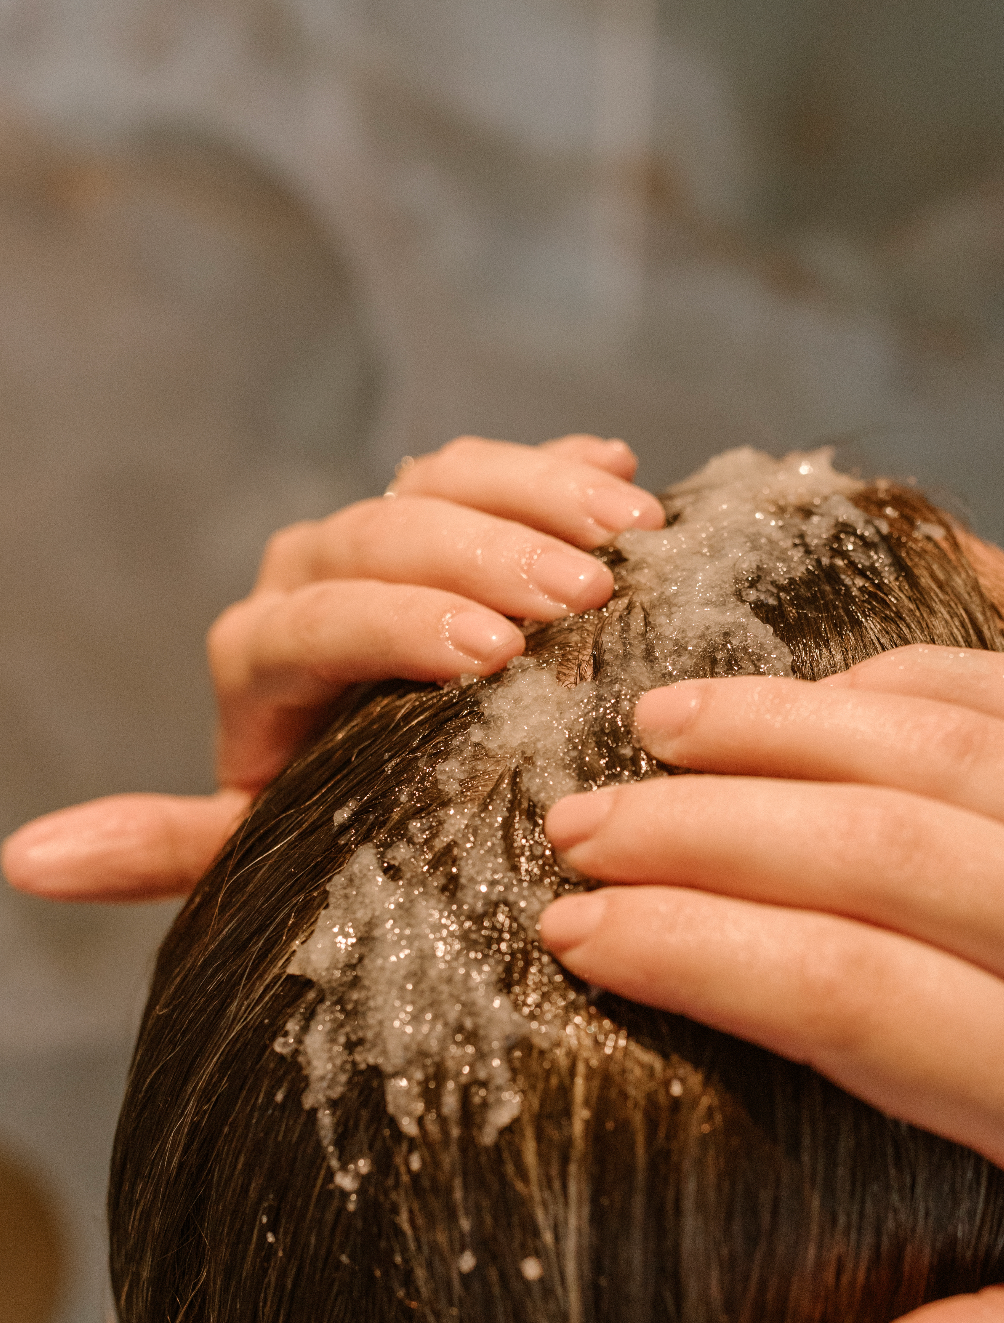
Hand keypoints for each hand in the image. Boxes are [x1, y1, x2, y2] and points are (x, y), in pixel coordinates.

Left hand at [2, 435, 663, 901]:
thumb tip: (22, 861)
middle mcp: (310, 575)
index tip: (494, 657)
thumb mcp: (255, 848)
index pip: (317, 620)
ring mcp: (384, 530)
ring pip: (440, 476)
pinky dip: (562, 463)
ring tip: (624, 536)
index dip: (401, 627)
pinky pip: (497, 461)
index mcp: (260, 652)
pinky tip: (625, 472)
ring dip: (537, 494)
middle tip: (579, 600)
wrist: (402, 778)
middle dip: (485, 558)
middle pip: (382, 534)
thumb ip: (162, 846)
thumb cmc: (333, 827)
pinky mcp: (453, 509)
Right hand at [540, 647, 1003, 1322]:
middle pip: (882, 858)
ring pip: (951, 750)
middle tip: (576, 833)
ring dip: (782, 729)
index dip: (699, 956)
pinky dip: (905, 682)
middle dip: (701, 832)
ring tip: (654, 730)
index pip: (862, 1002)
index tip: (578, 942)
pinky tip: (811, 699)